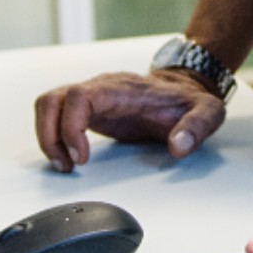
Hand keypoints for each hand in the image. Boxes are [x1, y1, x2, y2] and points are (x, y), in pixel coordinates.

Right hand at [32, 69, 225, 171]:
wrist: (183, 90)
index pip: (80, 96)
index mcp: (123, 88)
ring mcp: (92, 97)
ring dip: (47, 137)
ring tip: (64, 164)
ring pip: (48, 104)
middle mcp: (101, 89)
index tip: (81, 156)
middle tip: (67, 164)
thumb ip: (196, 127)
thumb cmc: (188, 101)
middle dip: (50, 135)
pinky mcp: (88, 109)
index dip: (71, 127)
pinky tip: (67, 158)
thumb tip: (179, 146)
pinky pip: (55, 115)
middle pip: (53, 99)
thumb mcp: (206, 112)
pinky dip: (53, 137)